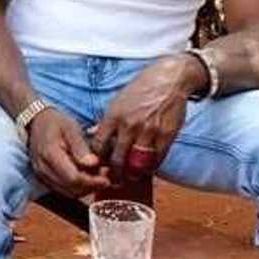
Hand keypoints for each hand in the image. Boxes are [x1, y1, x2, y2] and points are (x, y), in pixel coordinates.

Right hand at [27, 108, 109, 197]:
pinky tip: (86, 178)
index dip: (92, 182)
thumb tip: (93, 164)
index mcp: (50, 154)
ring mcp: (41, 174)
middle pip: (71, 189)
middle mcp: (43, 168)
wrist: (36, 122)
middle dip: (91, 187)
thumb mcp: (71, 128)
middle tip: (105, 177)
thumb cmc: (56, 123)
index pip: (73, 178)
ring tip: (97, 177)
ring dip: (85, 189)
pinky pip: (63, 190)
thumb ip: (80, 147)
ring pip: (68, 193)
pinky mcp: (43, 178)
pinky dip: (76, 188)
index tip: (106, 178)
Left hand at [90, 55, 198, 181]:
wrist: (167, 80)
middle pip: (117, 158)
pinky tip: (147, 168)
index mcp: (113, 116)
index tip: (98, 166)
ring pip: (137, 162)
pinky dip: (152, 166)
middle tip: (113, 179)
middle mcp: (129, 125)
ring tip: (130, 177)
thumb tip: (92, 135)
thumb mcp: (116, 102)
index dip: (97, 159)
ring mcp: (148, 131)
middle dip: (114, 172)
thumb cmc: (139, 91)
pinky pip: (157, 158)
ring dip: (133, 173)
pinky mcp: (166, 135)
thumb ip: (106, 121)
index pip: (99, 145)